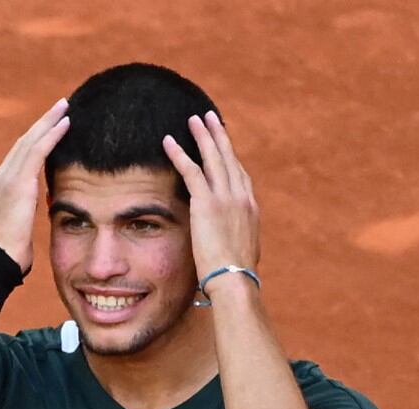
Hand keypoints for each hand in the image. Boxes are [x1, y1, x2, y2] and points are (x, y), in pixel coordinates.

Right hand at [0, 98, 69, 272]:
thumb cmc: (8, 254)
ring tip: (64, 107)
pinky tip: (65, 124)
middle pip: (24, 142)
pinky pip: (37, 151)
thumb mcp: (15, 227)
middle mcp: (0, 177)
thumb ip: (22, 213)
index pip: (19, 157)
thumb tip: (29, 213)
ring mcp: (7, 178)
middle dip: (42, 123)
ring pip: (30, 140)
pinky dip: (51, 135)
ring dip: (49, 121)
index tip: (49, 127)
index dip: (35, 139)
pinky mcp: (18, 183)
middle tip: (59, 106)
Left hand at [162, 111, 260, 283]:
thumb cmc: (235, 275)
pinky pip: (191, 171)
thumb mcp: (241, 252)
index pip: (239, 175)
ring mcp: (226, 198)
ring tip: (194, 119)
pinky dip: (179, 154)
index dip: (230, 157)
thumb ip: (235, 238)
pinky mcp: (207, 204)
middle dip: (219, 136)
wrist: (235, 280)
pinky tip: (168, 141)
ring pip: (213, 158)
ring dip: (202, 136)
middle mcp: (241, 197)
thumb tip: (229, 242)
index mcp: (250, 209)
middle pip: (229, 159)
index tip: (224, 145)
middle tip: (211, 118)